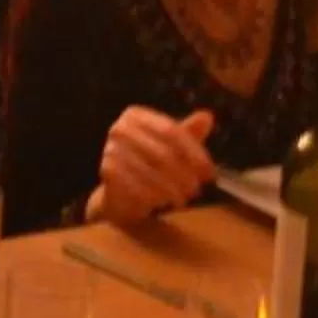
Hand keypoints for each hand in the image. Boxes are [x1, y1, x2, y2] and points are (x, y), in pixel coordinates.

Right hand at [93, 106, 217, 225]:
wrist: (120, 190)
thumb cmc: (149, 162)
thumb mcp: (171, 146)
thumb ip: (189, 133)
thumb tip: (207, 116)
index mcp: (136, 115)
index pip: (171, 131)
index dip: (194, 152)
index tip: (210, 172)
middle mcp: (120, 128)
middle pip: (163, 152)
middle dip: (185, 174)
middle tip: (197, 189)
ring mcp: (110, 149)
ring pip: (152, 172)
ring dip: (172, 189)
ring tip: (184, 199)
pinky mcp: (107, 171)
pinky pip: (137, 186)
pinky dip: (155, 197)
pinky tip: (166, 202)